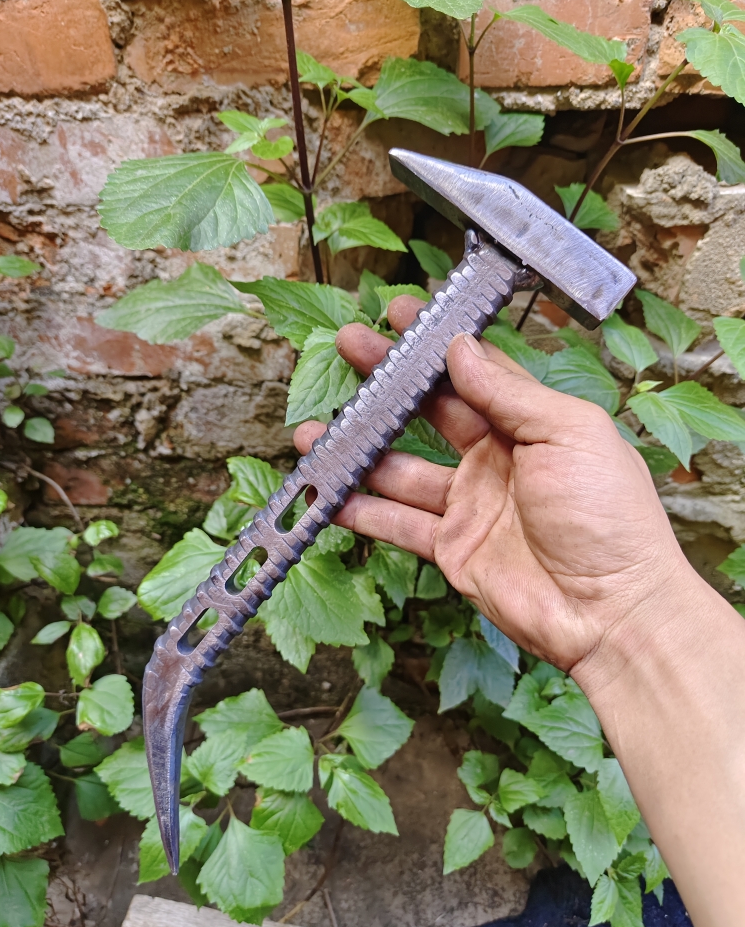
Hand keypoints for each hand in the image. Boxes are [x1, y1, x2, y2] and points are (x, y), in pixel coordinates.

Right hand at [294, 296, 696, 674]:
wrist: (612, 612)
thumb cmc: (608, 516)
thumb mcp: (569, 435)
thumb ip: (510, 392)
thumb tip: (462, 348)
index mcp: (531, 425)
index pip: (475, 372)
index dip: (436, 343)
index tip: (399, 314)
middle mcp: (497, 460)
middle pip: (430, 411)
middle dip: (388, 383)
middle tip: (349, 349)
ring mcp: (471, 505)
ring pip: (401, 469)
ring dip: (359, 451)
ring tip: (315, 432)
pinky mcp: (453, 549)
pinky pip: (399, 524)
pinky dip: (363, 512)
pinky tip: (330, 497)